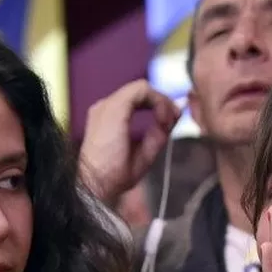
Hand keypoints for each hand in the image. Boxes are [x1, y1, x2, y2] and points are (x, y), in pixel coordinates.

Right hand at [79, 79, 179, 205]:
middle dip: (163, 102)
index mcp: (109, 116)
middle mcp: (106, 106)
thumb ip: (158, 133)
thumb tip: (174, 116)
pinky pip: (141, 89)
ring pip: (142, 87)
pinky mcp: (114, 107)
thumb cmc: (115, 175)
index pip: (137, 100)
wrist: (97, 184)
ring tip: (167, 122)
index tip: (170, 122)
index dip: (158, 105)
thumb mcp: (145, 152)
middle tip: (174, 119)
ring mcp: (108, 105)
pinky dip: (157, 100)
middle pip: (141, 91)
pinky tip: (162, 118)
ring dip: (161, 101)